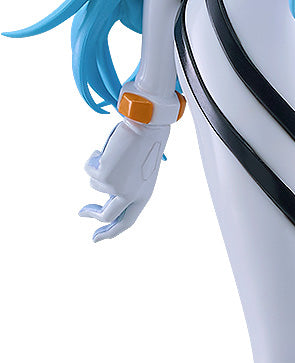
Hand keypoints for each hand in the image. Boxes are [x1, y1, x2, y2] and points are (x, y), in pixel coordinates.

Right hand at [79, 119, 169, 240]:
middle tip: (81, 213)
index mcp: (143, 195)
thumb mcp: (137, 170)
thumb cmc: (143, 142)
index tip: (96, 237)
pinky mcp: (105, 177)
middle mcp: (132, 196)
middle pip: (107, 217)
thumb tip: (105, 199)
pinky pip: (89, 170)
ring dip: (98, 169)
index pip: (126, 222)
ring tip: (111, 152)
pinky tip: (106, 147)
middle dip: (92, 215)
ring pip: (95, 186)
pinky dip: (93, 157)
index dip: (111, 232)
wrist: (146, 125)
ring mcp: (117, 188)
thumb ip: (124, 188)